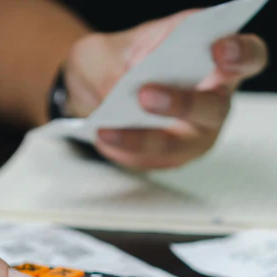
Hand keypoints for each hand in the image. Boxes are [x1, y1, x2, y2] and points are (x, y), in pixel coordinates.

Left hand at [63, 9, 268, 168]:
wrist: (96, 89)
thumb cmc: (118, 61)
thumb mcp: (108, 50)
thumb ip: (119, 61)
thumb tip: (126, 84)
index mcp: (213, 61)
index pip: (247, 57)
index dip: (240, 54)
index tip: (218, 49)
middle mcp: (211, 101)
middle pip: (214, 107)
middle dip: (182, 103)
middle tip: (145, 95)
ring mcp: (191, 135)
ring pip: (175, 144)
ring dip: (143, 138)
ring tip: (107, 128)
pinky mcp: (167, 158)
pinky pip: (148, 159)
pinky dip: (123, 148)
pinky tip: (102, 135)